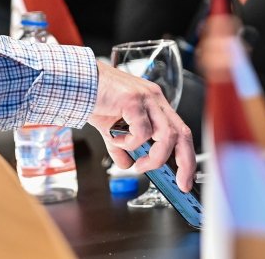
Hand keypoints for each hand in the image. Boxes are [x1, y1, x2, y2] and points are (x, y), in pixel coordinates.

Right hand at [88, 61, 196, 191]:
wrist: (78, 81)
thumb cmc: (96, 98)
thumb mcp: (112, 128)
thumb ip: (122, 146)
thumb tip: (126, 164)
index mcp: (155, 104)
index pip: (181, 131)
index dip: (187, 156)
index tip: (185, 178)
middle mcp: (155, 99)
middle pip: (182, 133)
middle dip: (185, 163)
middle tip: (180, 183)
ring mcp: (146, 98)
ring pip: (166, 135)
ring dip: (154, 158)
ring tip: (138, 164)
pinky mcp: (133, 100)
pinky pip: (142, 131)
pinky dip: (130, 144)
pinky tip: (116, 140)